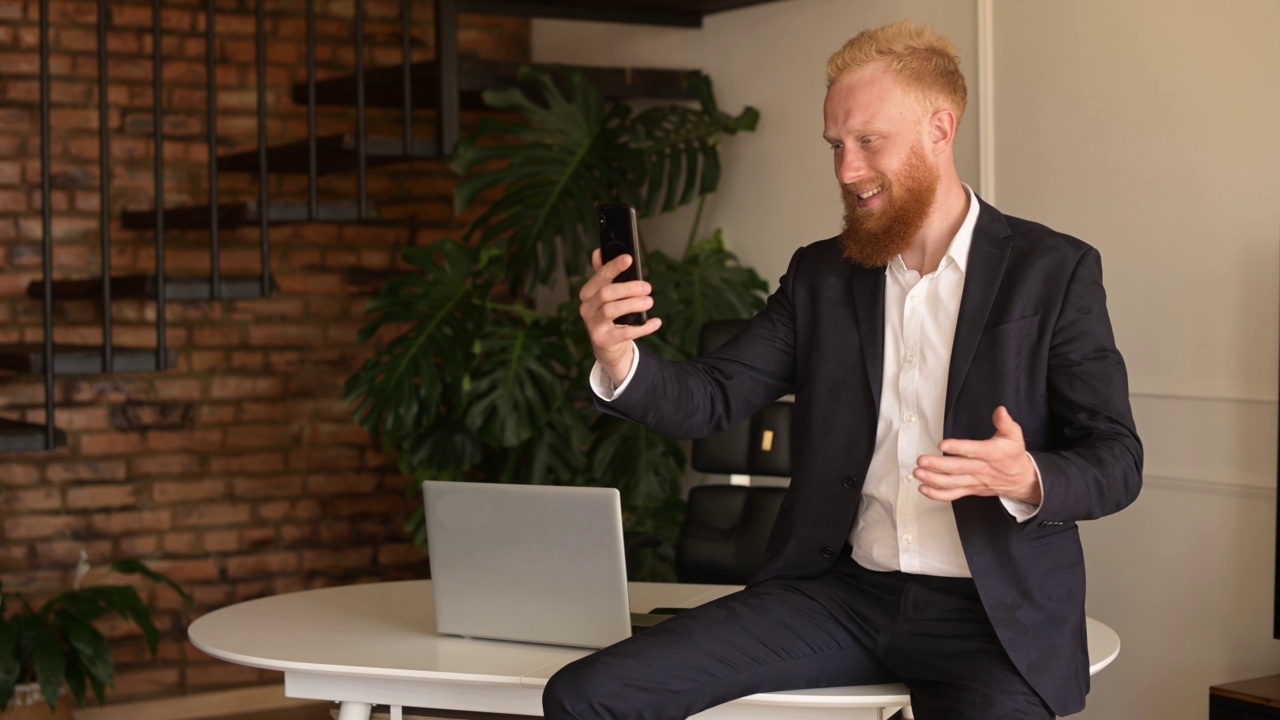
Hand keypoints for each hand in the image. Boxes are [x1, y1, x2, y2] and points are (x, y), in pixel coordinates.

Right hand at [578, 249, 661, 385]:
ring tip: (649, 301)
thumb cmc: (609, 315)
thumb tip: (598, 251)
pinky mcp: (603, 341)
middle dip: (628, 288)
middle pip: (606, 293)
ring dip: (633, 304)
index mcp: (588, 293)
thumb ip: (604, 274)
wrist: (607, 345)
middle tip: (648, 287)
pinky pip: (624, 333)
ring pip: (611, 310)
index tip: (629, 259)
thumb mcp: (606, 294)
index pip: (600, 276)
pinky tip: (656, 322)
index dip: (614, 266)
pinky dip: (642, 328)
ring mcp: (593, 325)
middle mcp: (586, 308)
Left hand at [913, 406, 1040, 503]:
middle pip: (958, 468)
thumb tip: (1000, 410)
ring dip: (934, 479)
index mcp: (992, 454)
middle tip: (921, 460)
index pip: (973, 451)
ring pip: (953, 483)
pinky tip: (923, 489)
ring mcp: (974, 481)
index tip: (942, 445)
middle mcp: (981, 469)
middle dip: (938, 465)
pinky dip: (938, 494)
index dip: (958, 448)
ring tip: (918, 473)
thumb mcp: (1014, 435)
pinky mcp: (970, 489)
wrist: (1022, 480)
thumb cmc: (1013, 454)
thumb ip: (1005, 423)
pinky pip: (953, 495)